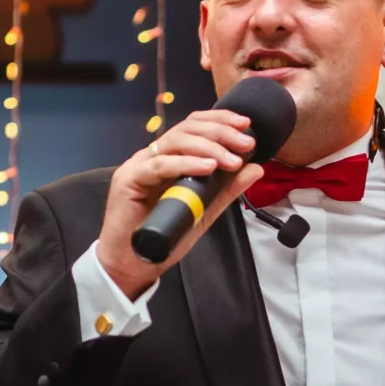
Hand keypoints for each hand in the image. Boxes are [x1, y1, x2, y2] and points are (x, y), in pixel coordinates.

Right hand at [92, 109, 263, 298]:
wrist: (134, 265)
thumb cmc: (164, 237)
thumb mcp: (204, 211)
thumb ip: (226, 189)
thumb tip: (255, 168)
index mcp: (168, 158)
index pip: (193, 127)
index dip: (219, 121)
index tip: (246, 126)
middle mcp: (152, 156)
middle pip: (186, 129)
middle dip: (220, 133)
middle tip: (246, 144)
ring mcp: (138, 166)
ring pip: (174, 142)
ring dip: (208, 147)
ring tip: (231, 160)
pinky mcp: (128, 180)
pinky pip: (158, 166)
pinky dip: (185, 164)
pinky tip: (207, 167)